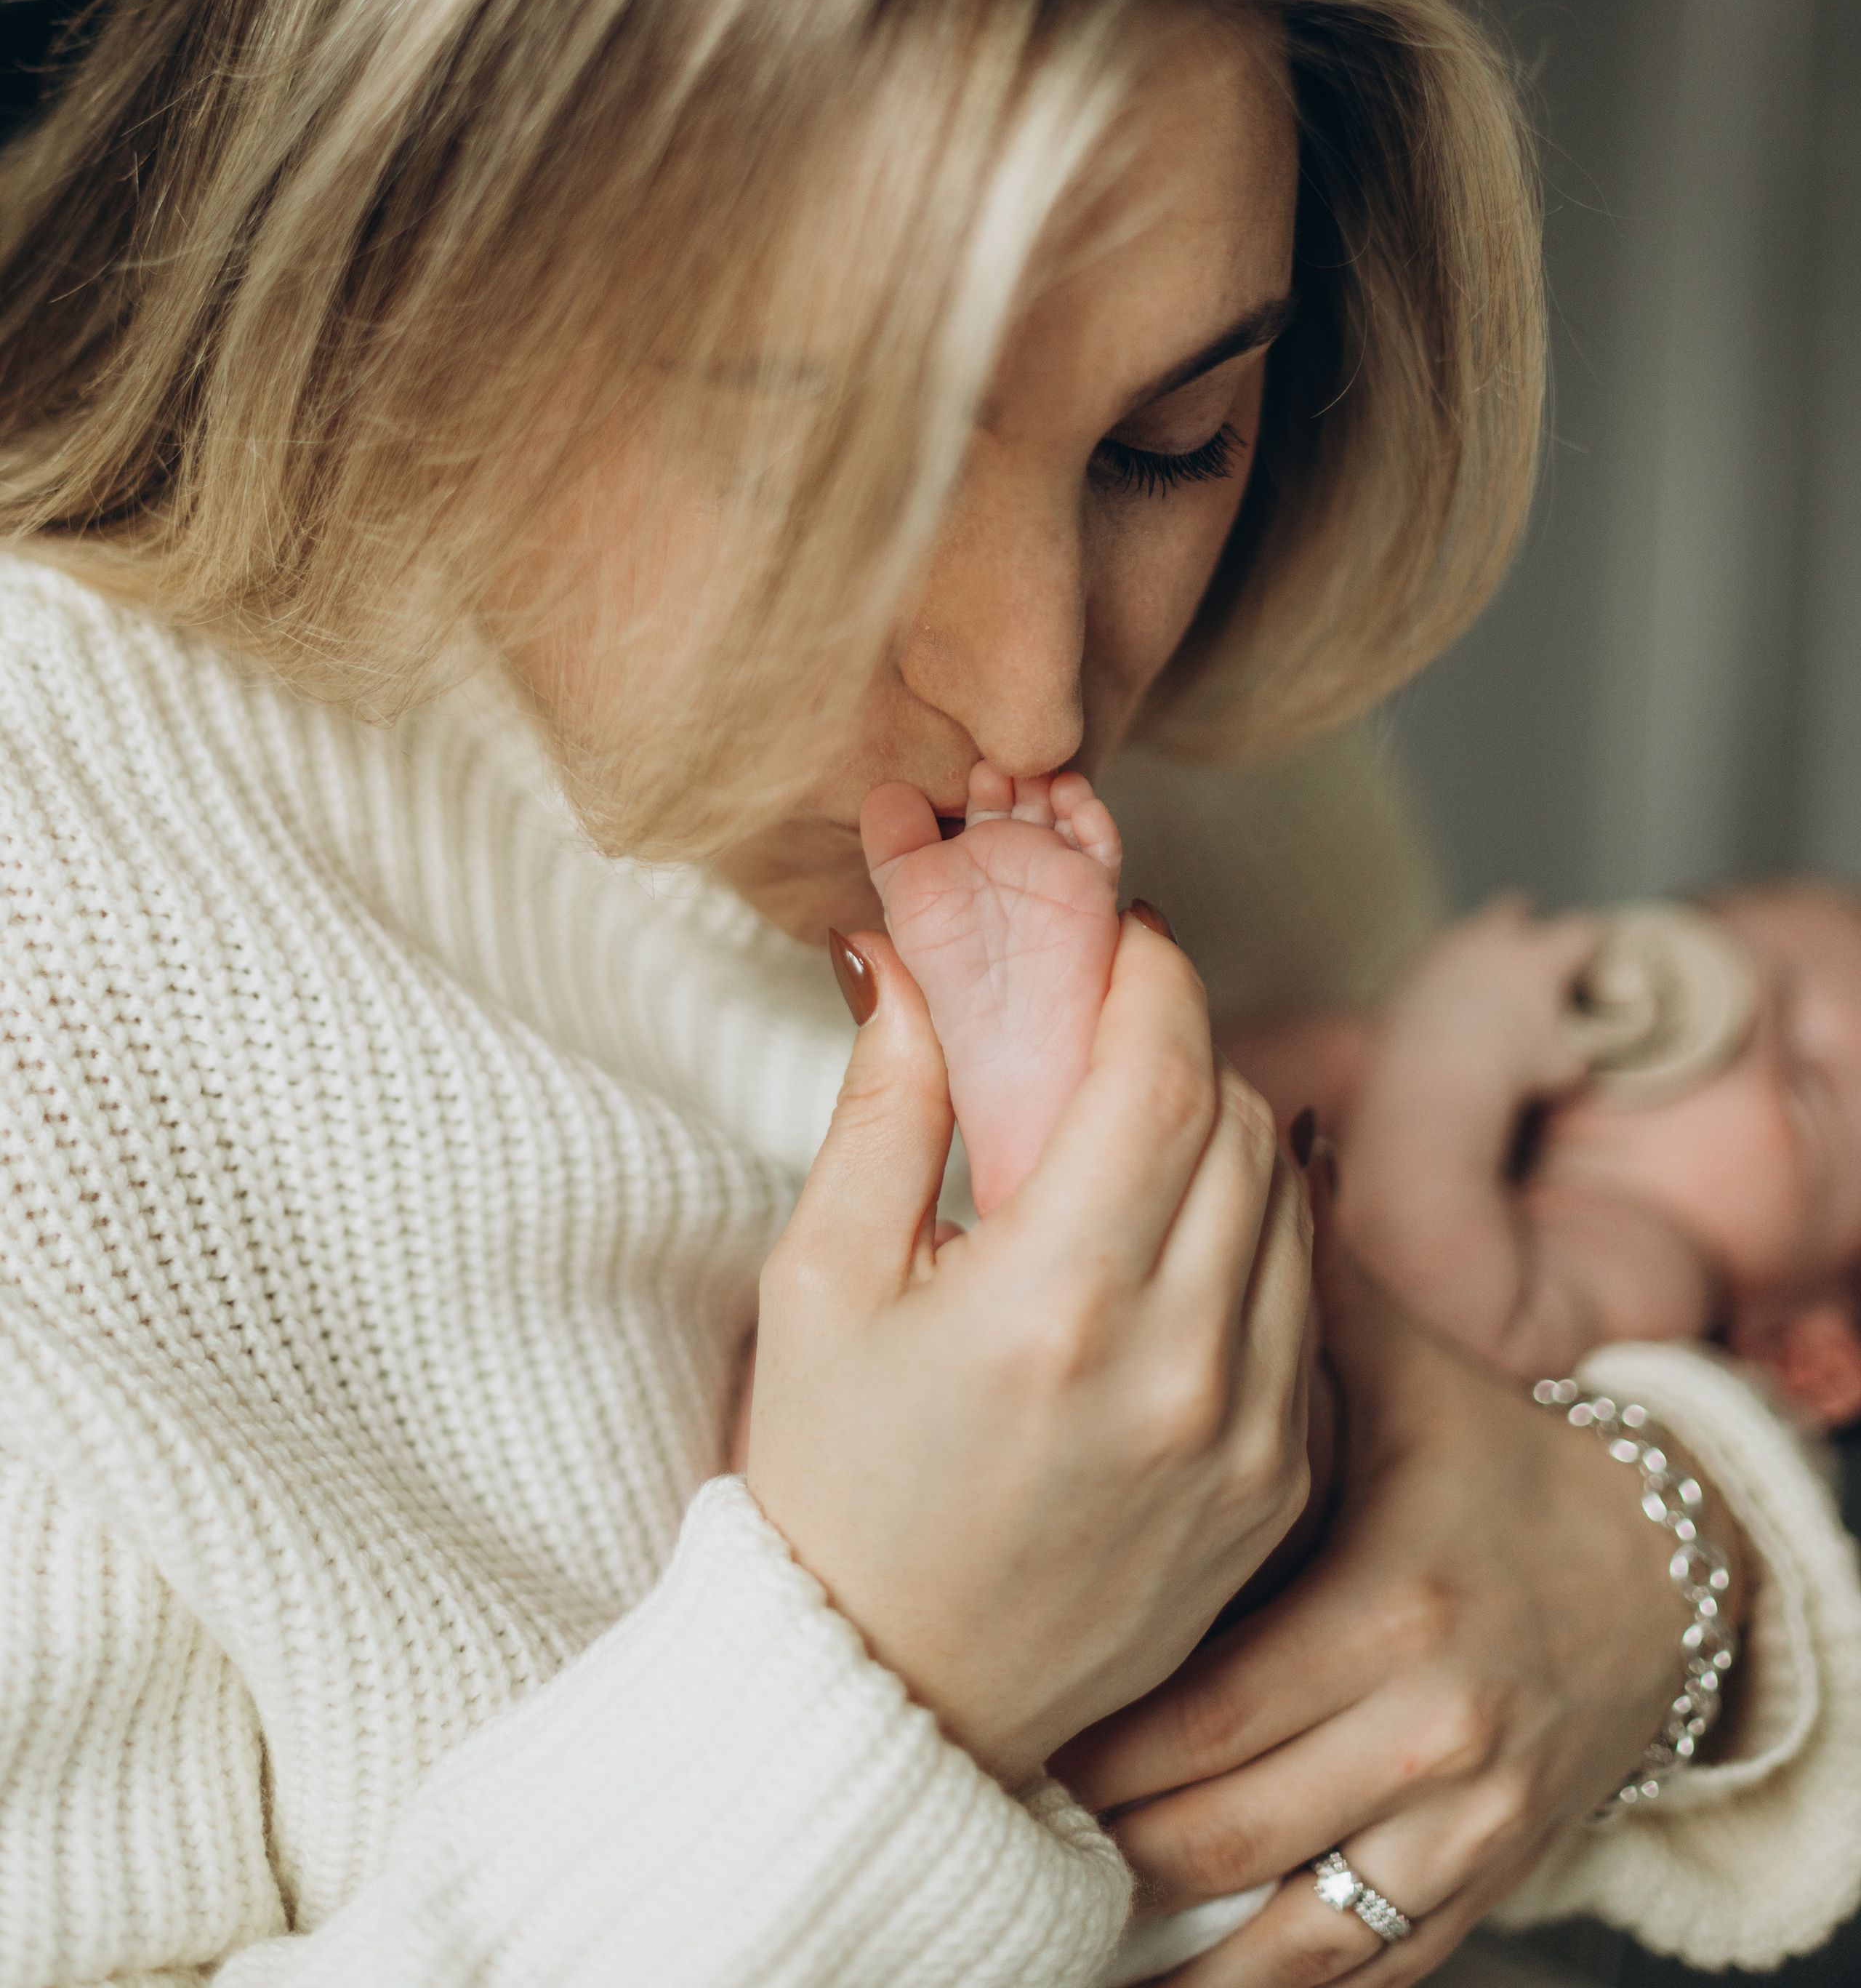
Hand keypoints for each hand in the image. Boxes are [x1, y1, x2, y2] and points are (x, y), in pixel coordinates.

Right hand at [747, 910, 1312, 1786]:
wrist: (893, 1702)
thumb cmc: (835, 1487)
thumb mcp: (820, 1281)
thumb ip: (885, 1105)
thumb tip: (907, 960)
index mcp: (1057, 1299)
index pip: (1165, 1069)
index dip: (1153, 974)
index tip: (1121, 935)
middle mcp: (1178, 1364)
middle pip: (1240, 1122)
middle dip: (1185, 1044)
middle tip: (1115, 1027)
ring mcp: (1248, 1435)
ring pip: (1290, 1206)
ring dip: (1228, 1136)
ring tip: (1141, 1132)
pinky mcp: (1280, 1486)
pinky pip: (1301, 1306)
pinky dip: (1254, 1241)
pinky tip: (1175, 1243)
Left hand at [1055, 1200, 1733, 1980]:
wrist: (1652, 1576)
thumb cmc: (1486, 1461)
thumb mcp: (1400, 1369)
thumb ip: (1299, 1280)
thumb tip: (1220, 1153)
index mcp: (1390, 1601)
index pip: (1203, 1701)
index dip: (1094, 1721)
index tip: (1007, 1698)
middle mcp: (1429, 1726)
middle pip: (1216, 1820)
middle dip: (1102, 1818)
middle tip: (1010, 1778)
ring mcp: (1461, 1823)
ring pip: (1274, 1916)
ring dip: (1161, 1913)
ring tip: (1064, 1869)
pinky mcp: (1479, 1884)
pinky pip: (1354, 1973)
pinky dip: (1253, 1982)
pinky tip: (1167, 1971)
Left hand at [1372, 896, 1604, 1107]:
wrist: (1434, 1073)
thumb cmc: (1509, 1070)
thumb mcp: (1562, 1070)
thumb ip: (1572, 1056)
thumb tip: (1574, 1061)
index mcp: (1539, 957)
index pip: (1578, 930)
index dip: (1591, 933)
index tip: (1594, 936)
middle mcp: (1492, 939)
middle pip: (1511, 905)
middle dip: (1523, 909)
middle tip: (1528, 914)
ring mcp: (1446, 947)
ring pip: (1464, 929)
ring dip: (1475, 941)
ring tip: (1478, 963)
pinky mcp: (1409, 966)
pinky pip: (1429, 957)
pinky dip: (1440, 969)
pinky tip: (1439, 991)